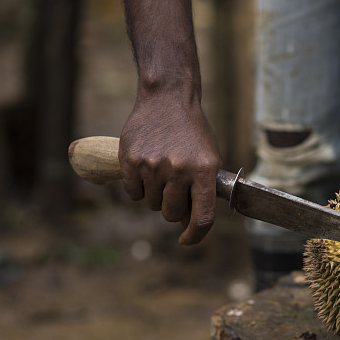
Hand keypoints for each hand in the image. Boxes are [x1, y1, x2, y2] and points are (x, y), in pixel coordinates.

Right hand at [119, 88, 222, 244]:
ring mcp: (153, 165)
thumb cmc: (192, 134)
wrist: (168, 99)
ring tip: (161, 172)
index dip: (195, 235)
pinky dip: (137, 188)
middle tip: (174, 190)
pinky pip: (132, 193)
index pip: (202, 217)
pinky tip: (145, 168)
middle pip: (172, 214)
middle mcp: (179, 169)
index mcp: (203, 171)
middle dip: (173, 208)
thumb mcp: (208, 159)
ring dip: (155, 196)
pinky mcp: (131, 160)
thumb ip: (202, 191)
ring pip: (151, 205)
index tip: (187, 241)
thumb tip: (190, 224)